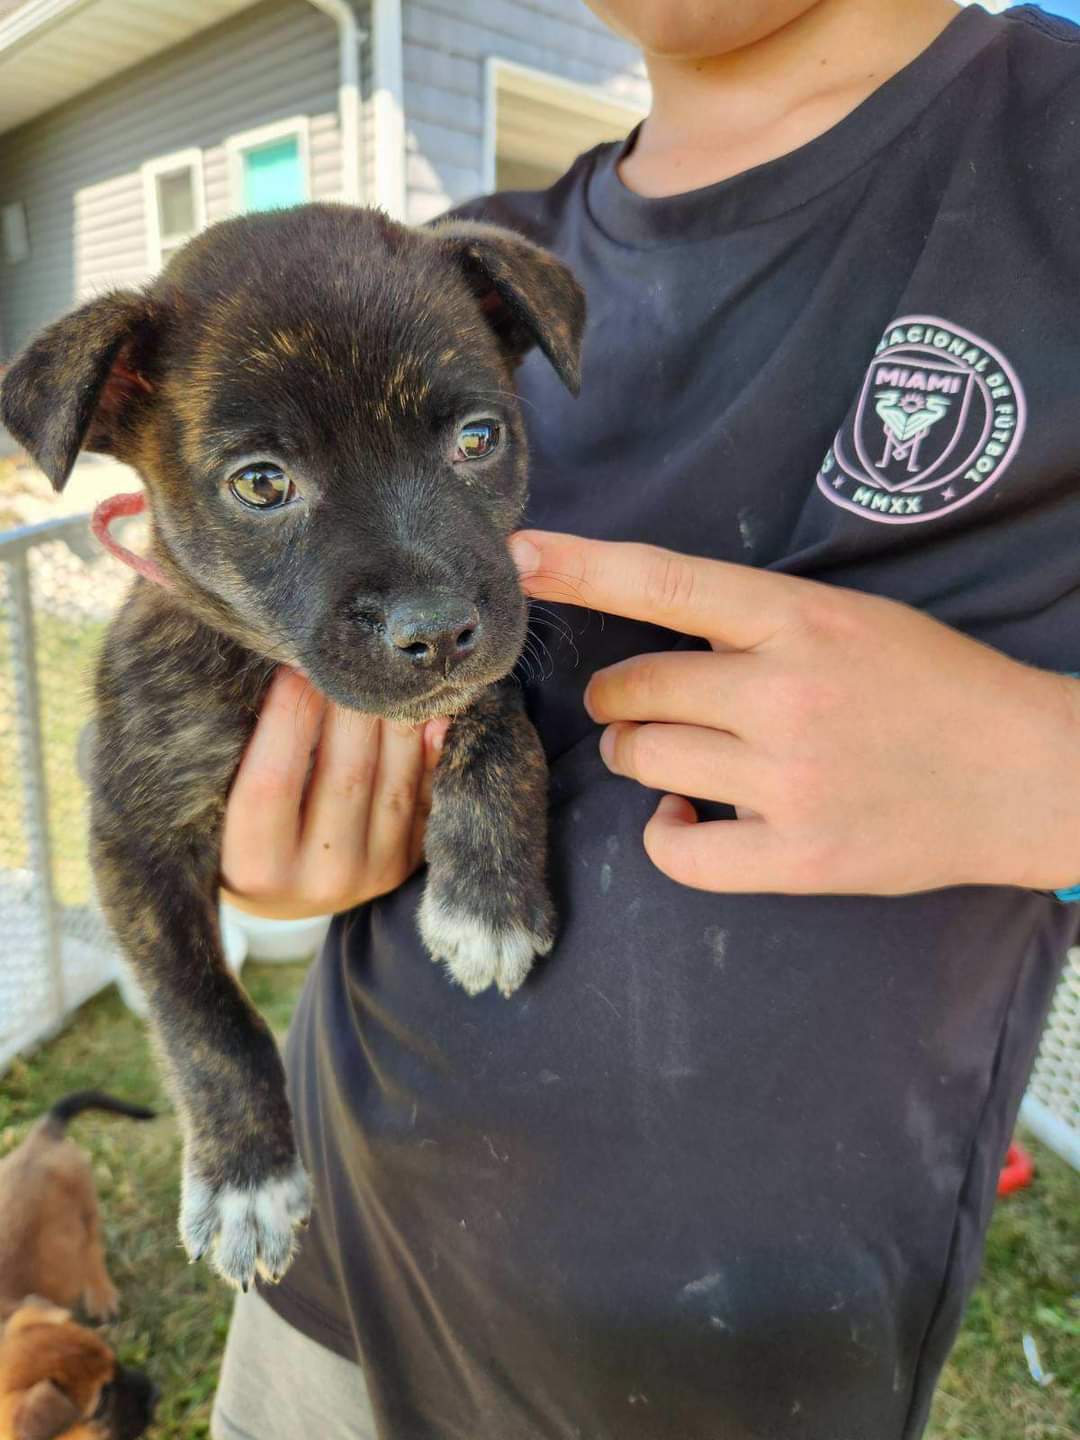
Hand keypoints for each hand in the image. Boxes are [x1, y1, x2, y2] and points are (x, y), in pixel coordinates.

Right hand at [221, 668, 447, 918]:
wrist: (285, 905)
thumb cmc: (242, 836)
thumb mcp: (224, 807)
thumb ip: (246, 755)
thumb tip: (290, 670)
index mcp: (256, 866)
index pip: (272, 781)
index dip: (286, 716)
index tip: (292, 663)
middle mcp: (319, 877)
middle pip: (345, 774)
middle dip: (349, 703)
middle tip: (350, 651)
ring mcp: (372, 874)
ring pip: (395, 782)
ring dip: (396, 717)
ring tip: (388, 668)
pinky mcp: (407, 865)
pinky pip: (427, 796)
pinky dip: (430, 748)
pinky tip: (429, 709)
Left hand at [512, 531, 1079, 895]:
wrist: (1028, 776)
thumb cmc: (934, 689)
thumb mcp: (852, 621)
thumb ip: (756, 624)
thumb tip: (655, 635)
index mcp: (803, 619)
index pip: (667, 581)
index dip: (582, 568)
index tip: (520, 558)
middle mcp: (787, 693)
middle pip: (634, 688)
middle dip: (622, 697)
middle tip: (643, 705)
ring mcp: (790, 779)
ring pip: (643, 759)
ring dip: (642, 755)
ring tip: (687, 758)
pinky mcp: (797, 857)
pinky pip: (673, 849)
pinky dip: (666, 831)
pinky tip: (692, 815)